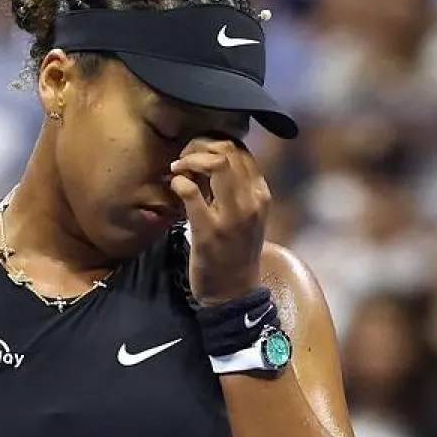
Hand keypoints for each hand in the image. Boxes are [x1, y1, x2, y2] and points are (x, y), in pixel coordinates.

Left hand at [170, 137, 270, 303]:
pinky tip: (175, 188)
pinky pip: (191, 192)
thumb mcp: (247, 215)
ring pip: (215, 163)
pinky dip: (179, 182)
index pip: (240, 149)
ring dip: (189, 160)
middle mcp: (251, 202)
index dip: (212, 143)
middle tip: (183, 159)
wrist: (234, 293)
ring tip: (178, 170)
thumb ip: (236, 187)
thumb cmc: (236, 252)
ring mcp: (232, 217)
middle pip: (227, 149)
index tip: (196, 154)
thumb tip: (212, 157)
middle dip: (198, 146)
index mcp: (261, 194)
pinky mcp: (209, 232)